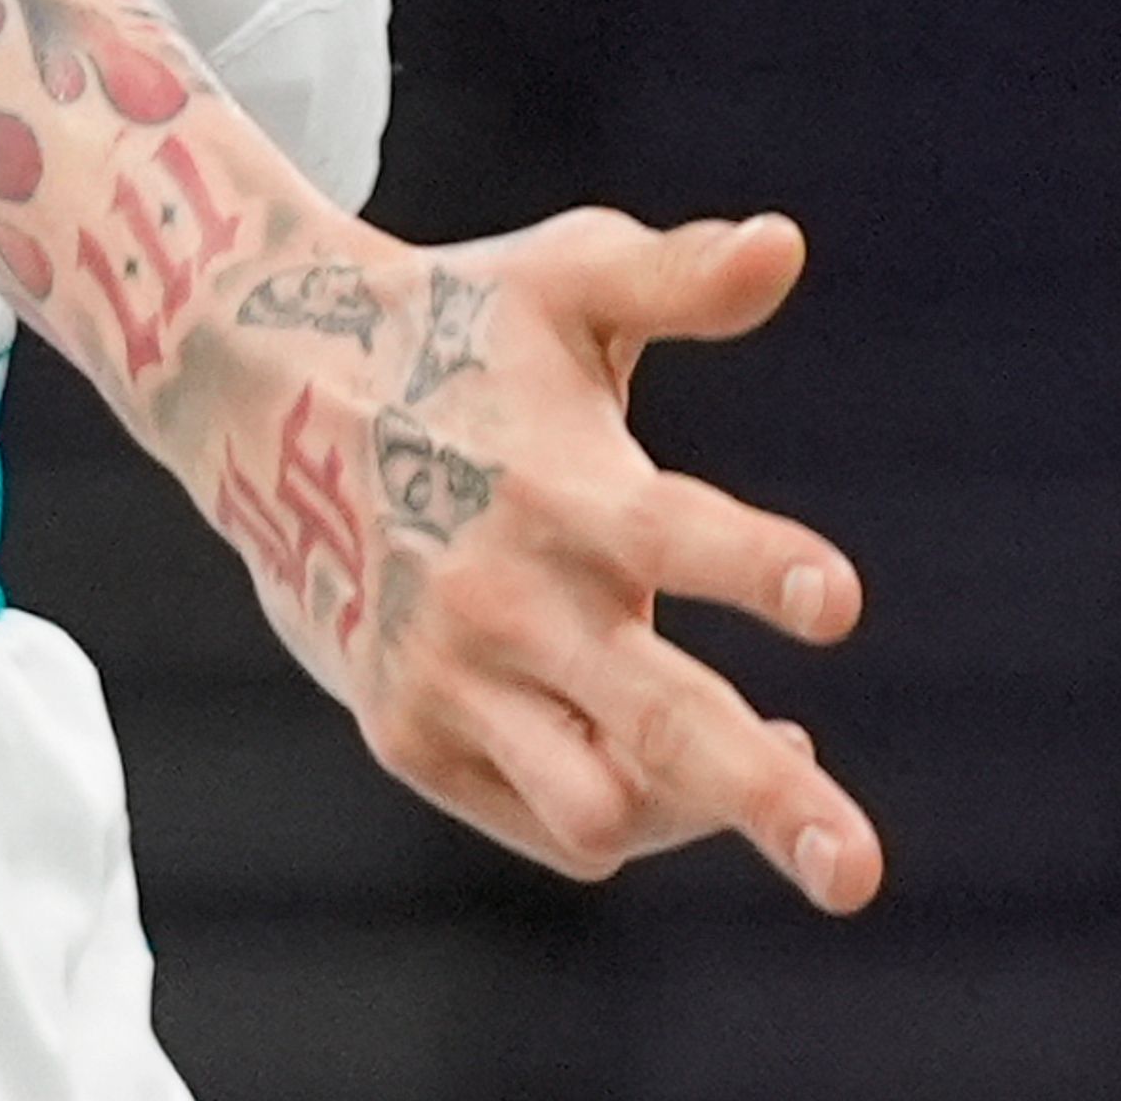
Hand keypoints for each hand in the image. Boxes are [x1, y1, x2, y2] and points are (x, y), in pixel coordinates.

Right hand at [196, 204, 881, 911]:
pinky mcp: (410, 734)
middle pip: (655, 723)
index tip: (840, 602)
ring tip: (783, 762)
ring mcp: (453, 675)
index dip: (755, 567)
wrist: (262, 384)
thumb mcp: (562, 282)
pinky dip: (625, 813)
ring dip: (698, 810)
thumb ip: (680, 276)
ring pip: (601, 806)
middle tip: (858, 878)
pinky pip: (555, 823)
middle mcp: (507, 591)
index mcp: (560, 480)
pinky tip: (671, 765)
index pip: (672, 534)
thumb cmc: (453, 324)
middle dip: (766, 799)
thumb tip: (789, 242)